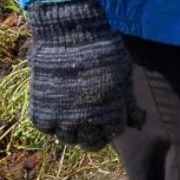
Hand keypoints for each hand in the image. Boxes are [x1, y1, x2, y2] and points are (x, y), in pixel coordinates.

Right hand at [25, 0, 142, 148]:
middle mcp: (84, 124)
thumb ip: (129, 104)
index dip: (112, 125)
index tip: (109, 114)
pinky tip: (58, 104)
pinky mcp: (40, 113)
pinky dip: (51, 120)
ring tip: (73, 109)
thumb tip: (139, 124)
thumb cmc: (105, 53)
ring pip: (67, 138)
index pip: (112, 134)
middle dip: (93, 133)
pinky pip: (46, 127)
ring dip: (71, 128)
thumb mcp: (124, 78)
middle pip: (89, 143)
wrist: (72, 37)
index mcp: (109, 116)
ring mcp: (60, 120)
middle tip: (91, 117)